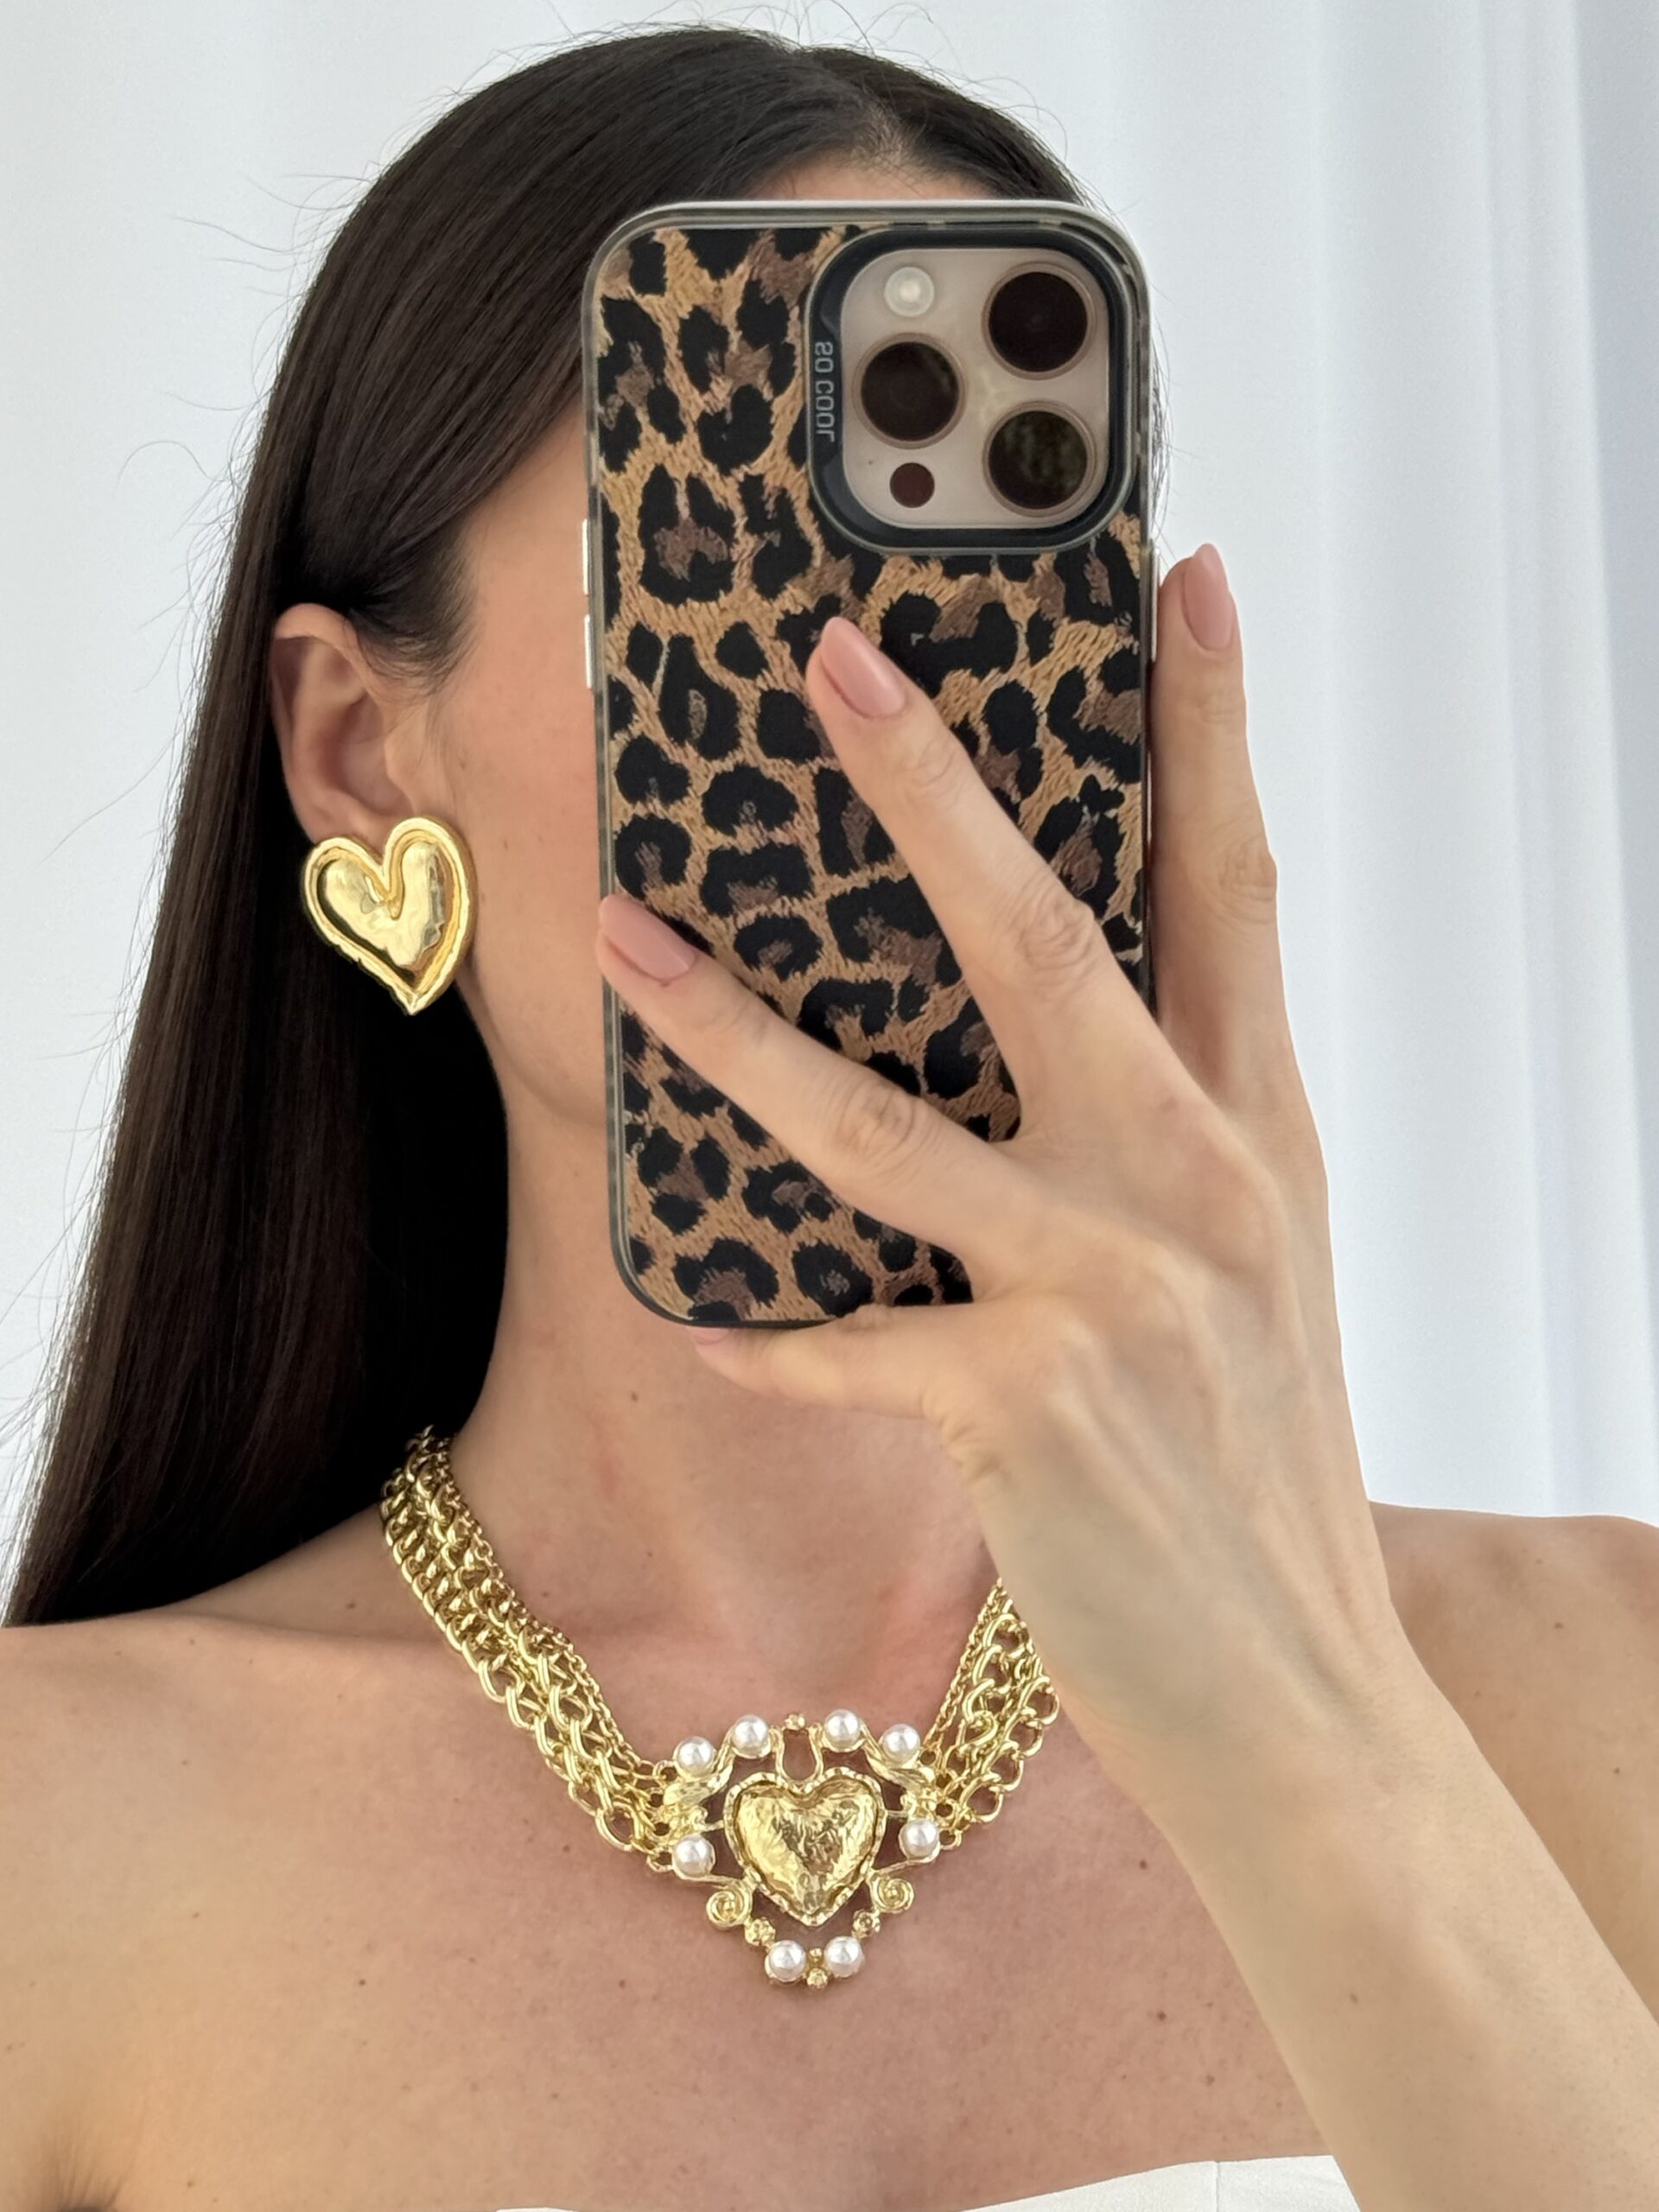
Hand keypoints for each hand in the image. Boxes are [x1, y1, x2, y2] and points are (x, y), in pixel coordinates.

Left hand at [592, 544, 1421, 1819]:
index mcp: (1256, 1132)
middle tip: (836, 656)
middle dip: (932, 786)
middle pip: (1044, 941)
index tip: (1181, 573)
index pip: (1233, 888)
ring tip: (625, 941)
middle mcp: (1191, 1185)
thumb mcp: (1253, 1269)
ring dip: (733, 1031)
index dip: (1209, 724)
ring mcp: (1108, 1294)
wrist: (1304, 1700)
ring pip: (882, 1125)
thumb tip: (1057, 1011)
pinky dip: (767, 1329)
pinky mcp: (1022, 1410)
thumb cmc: (1260, 1472)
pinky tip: (691, 1306)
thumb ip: (1167, 1134)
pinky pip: (847, 1342)